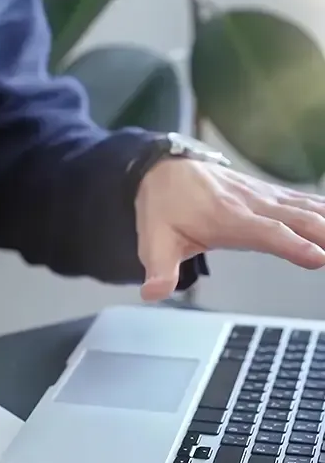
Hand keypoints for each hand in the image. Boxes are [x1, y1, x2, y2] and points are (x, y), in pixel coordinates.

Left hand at [135, 159, 324, 300]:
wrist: (163, 169)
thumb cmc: (162, 207)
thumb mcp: (153, 240)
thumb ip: (158, 269)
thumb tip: (153, 293)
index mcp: (226, 218)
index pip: (265, 233)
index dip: (292, 244)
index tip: (317, 256)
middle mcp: (252, 205)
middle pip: (299, 219)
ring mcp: (265, 196)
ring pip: (310, 207)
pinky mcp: (272, 194)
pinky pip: (308, 201)